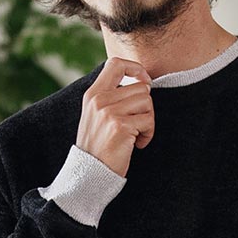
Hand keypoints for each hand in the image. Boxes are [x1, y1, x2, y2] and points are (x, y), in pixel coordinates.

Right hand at [76, 54, 154, 176]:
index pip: (116, 64)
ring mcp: (109, 112)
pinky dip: (148, 134)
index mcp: (93, 94)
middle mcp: (99, 100)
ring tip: (136, 135)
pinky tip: (137, 145)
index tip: (144, 81)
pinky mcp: (120, 126)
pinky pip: (148, 121)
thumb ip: (111, 97)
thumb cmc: (98, 148)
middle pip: (140, 87)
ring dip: (147, 121)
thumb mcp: (96, 116)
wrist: (89, 174)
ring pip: (147, 102)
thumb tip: (142, 82)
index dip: (135, 68)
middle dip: (145, 107)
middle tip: (138, 124)